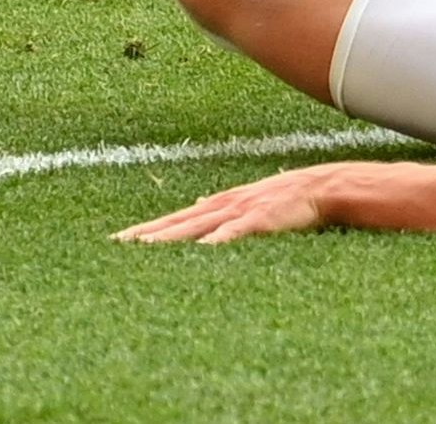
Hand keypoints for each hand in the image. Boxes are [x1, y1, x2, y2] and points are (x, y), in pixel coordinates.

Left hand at [113, 164, 344, 244]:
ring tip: (144, 247)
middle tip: (116, 245)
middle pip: (175, 223)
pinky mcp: (259, 220)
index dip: (146, 230)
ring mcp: (238, 212)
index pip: (173, 220)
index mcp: (216, 205)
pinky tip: (201, 249)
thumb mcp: (245, 200)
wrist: (319, 187)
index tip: (119, 241)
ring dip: (170, 237)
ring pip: (196, 227)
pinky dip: (217, 240)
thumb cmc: (283, 198)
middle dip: (145, 234)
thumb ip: (220, 207)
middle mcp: (220, 206)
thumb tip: (198, 203)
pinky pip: (234, 232)